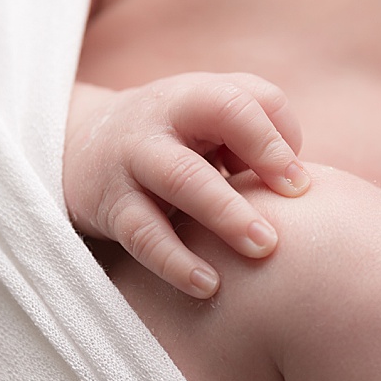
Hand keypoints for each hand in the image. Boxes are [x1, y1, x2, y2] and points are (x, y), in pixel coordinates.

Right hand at [63, 72, 309, 297]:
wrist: (80, 147)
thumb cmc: (173, 140)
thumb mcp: (208, 123)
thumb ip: (259, 138)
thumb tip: (298, 185)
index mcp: (198, 95)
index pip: (248, 96)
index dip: (278, 136)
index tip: (300, 186)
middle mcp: (166, 117)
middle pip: (222, 114)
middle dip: (264, 158)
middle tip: (297, 204)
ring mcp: (133, 157)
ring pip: (183, 177)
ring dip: (226, 214)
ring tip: (261, 249)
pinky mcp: (111, 204)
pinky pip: (144, 234)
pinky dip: (176, 261)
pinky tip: (208, 285)